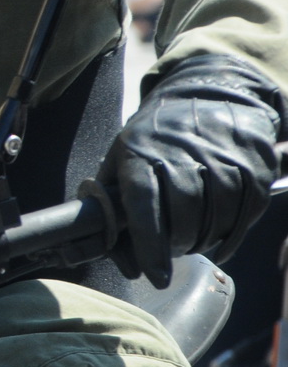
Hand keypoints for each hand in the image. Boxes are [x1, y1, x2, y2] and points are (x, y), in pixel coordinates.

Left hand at [97, 55, 281, 287]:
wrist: (206, 91)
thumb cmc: (155, 137)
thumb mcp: (121, 156)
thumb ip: (114, 204)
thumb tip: (118, 258)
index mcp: (139, 150)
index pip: (143, 203)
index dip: (148, 244)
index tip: (154, 275)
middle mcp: (181, 150)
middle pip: (184, 213)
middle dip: (179, 244)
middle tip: (174, 251)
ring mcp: (222, 154)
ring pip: (219, 215)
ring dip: (207, 241)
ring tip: (195, 243)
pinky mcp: (254, 160)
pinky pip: (248, 209)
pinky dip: (234, 233)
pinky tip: (221, 239)